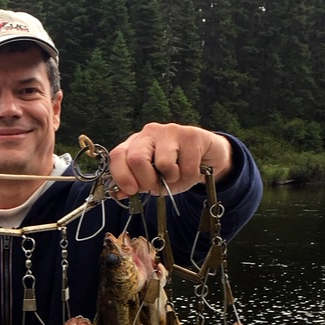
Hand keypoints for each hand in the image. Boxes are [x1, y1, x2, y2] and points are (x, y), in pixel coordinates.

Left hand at [107, 123, 231, 198]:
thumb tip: (119, 193)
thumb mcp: (155, 180)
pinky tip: (193, 169)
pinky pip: (187, 167)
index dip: (122, 176)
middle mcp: (149, 133)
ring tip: (179, 174)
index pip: (117, 155)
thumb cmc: (177, 168)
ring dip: (173, 179)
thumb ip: (137, 185)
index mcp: (135, 144)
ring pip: (163, 164)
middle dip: (147, 181)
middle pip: (136, 159)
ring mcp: (169, 131)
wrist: (208, 156)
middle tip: (158, 185)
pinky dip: (190, 177)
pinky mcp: (191, 135)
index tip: (132, 191)